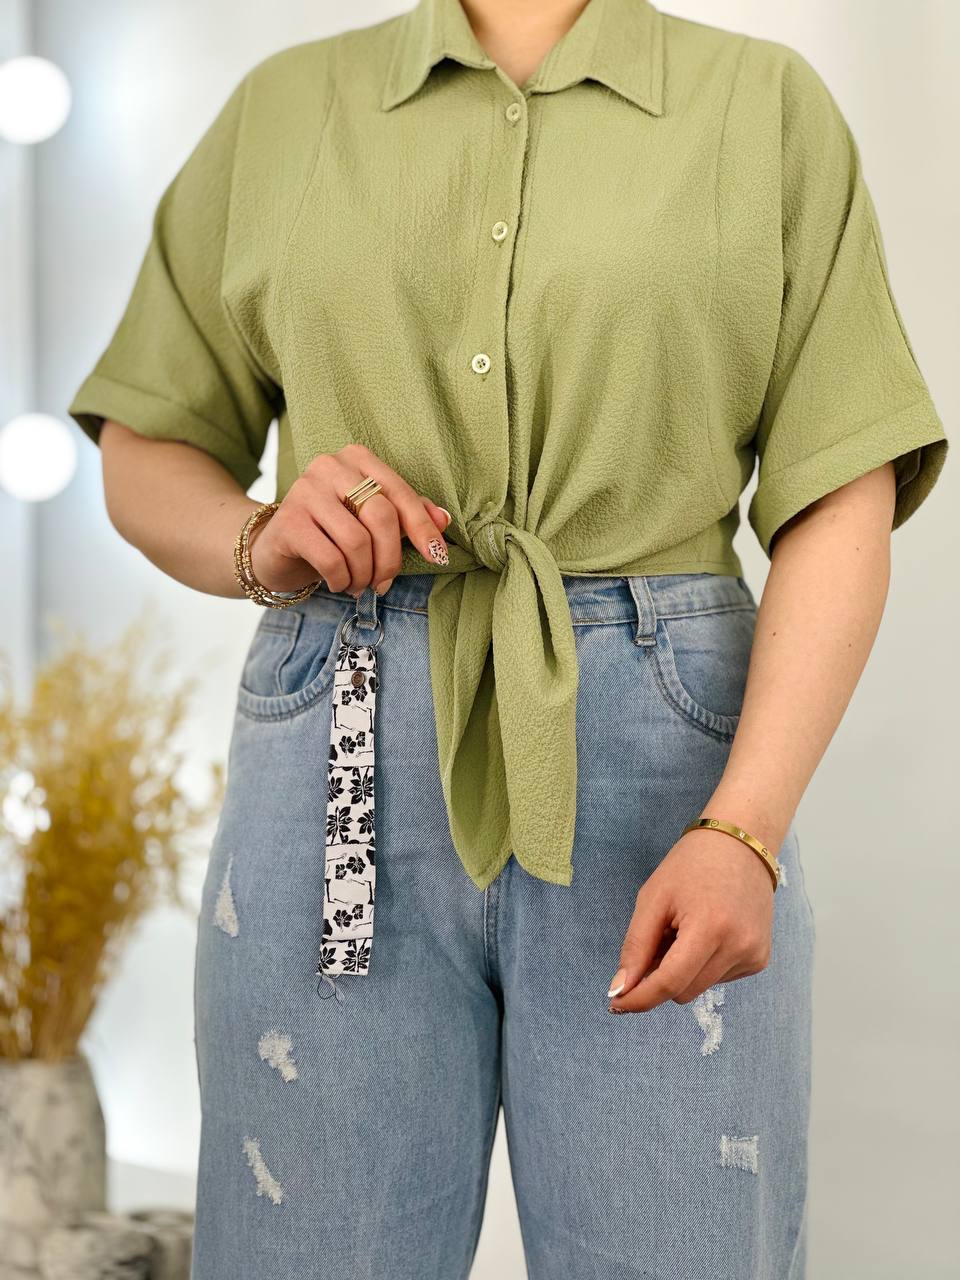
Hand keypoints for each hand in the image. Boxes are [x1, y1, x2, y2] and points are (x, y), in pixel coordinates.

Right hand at [248, 443, 451, 596]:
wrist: (276, 548)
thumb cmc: (332, 532)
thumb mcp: (372, 521)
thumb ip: (407, 515)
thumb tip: (443, 520)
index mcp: (356, 459)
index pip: (399, 493)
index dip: (422, 528)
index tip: (437, 557)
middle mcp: (329, 466)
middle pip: (381, 517)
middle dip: (390, 559)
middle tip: (383, 583)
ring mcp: (305, 491)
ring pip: (357, 542)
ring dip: (363, 575)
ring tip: (358, 584)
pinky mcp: (288, 521)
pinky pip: (331, 559)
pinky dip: (341, 580)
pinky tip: (338, 583)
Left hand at [607, 828, 774, 1012]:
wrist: (741, 843)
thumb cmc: (691, 865)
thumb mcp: (653, 899)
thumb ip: (636, 947)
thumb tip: (620, 991)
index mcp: (711, 928)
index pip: (670, 983)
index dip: (640, 998)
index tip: (615, 1004)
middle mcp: (739, 947)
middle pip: (683, 991)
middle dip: (660, 976)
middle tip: (658, 938)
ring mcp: (755, 955)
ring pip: (699, 988)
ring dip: (683, 970)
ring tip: (685, 929)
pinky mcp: (761, 958)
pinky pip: (718, 978)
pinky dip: (703, 965)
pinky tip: (707, 933)